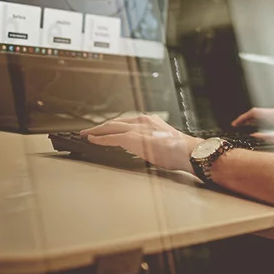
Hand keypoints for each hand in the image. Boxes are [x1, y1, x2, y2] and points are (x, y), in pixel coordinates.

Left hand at [82, 115, 200, 171]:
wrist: (186, 151)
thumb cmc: (180, 151)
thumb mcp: (164, 142)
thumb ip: (153, 142)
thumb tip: (148, 149)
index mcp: (151, 121)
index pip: (127, 121)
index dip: (114, 125)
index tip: (106, 129)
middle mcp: (143, 121)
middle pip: (116, 122)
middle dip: (101, 126)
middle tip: (90, 130)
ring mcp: (137, 129)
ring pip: (111, 127)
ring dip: (97, 131)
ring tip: (87, 134)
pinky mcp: (133, 138)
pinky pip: (111, 138)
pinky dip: (100, 139)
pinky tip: (93, 140)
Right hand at [232, 107, 273, 152]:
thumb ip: (265, 136)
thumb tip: (254, 135)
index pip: (254, 112)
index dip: (242, 118)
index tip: (236, 124)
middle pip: (259, 112)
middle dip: (247, 119)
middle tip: (239, 125)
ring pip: (265, 115)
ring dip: (255, 120)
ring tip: (247, 127)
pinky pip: (271, 118)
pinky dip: (263, 122)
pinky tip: (263, 129)